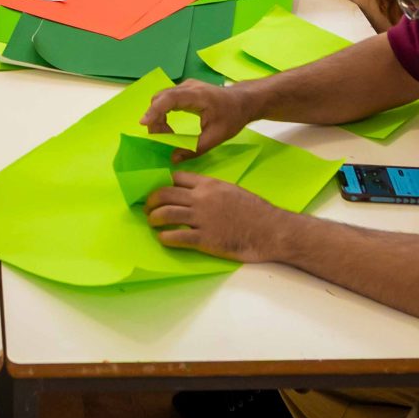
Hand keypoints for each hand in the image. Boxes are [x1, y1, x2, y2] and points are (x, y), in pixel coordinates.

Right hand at [142, 79, 253, 156]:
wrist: (243, 101)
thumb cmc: (233, 117)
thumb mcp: (216, 137)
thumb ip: (195, 149)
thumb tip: (173, 158)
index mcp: (197, 95)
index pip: (169, 99)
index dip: (155, 111)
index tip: (144, 123)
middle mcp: (188, 87)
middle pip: (161, 98)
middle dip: (155, 118)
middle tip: (160, 138)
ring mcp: (186, 86)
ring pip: (161, 98)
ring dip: (158, 116)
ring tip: (165, 135)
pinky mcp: (185, 90)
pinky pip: (166, 99)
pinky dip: (162, 112)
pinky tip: (168, 127)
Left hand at [146, 172, 295, 262]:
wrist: (271, 230)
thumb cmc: (255, 211)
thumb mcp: (232, 190)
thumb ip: (211, 190)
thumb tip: (194, 194)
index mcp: (209, 184)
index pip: (176, 177)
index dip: (162, 183)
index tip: (156, 190)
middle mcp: (202, 198)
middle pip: (165, 193)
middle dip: (151, 201)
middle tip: (147, 208)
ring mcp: (202, 218)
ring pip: (166, 214)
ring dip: (153, 218)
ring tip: (152, 223)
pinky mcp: (205, 239)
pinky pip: (177, 237)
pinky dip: (165, 237)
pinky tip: (163, 239)